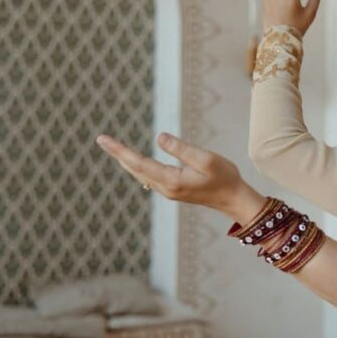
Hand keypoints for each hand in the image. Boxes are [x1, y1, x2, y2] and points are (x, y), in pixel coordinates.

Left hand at [96, 133, 266, 223]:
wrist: (234, 199)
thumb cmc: (224, 177)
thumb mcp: (206, 159)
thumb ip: (181, 149)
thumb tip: (158, 138)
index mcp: (171, 180)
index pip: (138, 162)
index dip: (119, 150)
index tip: (103, 139)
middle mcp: (165, 188)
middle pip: (135, 169)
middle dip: (118, 154)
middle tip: (101, 140)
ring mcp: (168, 191)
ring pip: (140, 174)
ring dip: (126, 160)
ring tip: (113, 148)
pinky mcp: (173, 190)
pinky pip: (149, 177)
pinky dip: (138, 167)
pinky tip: (134, 161)